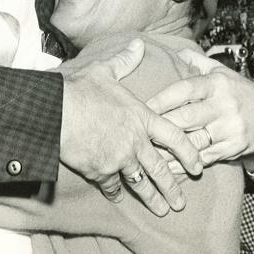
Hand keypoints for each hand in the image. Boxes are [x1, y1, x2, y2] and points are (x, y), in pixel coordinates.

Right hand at [60, 39, 202, 216]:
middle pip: (161, 168)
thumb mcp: (105, 70)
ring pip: (140, 183)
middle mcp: (135, 141)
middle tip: (181, 203)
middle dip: (172, 188)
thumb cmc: (80, 89)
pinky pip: (112, 186)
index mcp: (141, 117)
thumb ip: (125, 61)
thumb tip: (137, 43)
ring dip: (151, 198)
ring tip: (161, 210)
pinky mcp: (99, 170)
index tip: (198, 167)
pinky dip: (116, 193)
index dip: (189, 153)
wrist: (55, 111)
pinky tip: (119, 199)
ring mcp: (118, 158)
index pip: (175, 138)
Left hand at [145, 49, 253, 164]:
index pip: (184, 90)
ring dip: (168, 147)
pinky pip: (203, 157)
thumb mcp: (222, 73)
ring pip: (192, 140)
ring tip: (147, 150)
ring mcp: (229, 128)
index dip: (161, 99)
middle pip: (185, 117)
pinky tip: (166, 165)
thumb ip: (199, 62)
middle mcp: (224, 105)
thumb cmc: (238, 92)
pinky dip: (183, 163)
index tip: (142, 106)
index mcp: (217, 84)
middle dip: (160, 125)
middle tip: (138, 130)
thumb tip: (177, 50)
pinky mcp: (233, 147)